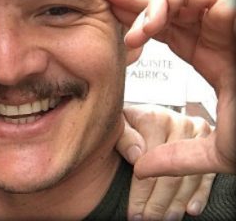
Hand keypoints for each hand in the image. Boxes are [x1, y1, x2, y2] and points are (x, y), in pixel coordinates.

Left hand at [100, 0, 235, 176]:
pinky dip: (169, 3)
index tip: (104, 24)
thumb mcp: (219, 151)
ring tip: (130, 33)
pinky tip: (148, 27)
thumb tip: (142, 170)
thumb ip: (180, 157)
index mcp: (208, 54)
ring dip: (147, 6)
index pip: (162, 29)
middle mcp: (214, 33)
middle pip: (164, 5)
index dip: (133, 22)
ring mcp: (227, 21)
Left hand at [117, 104, 214, 218]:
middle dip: (157, 202)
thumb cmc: (126, 123)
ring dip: (176, 203)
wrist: (142, 114)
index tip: (133, 210)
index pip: (150, 161)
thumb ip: (123, 137)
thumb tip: (136, 156)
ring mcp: (196, 134)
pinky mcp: (206, 144)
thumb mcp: (117, 125)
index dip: (141, 190)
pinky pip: (206, 174)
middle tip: (146, 220)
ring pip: (189, 177)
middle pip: (172, 173)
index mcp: (154, 118)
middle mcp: (179, 124)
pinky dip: (199, 195)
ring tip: (164, 219)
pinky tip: (189, 209)